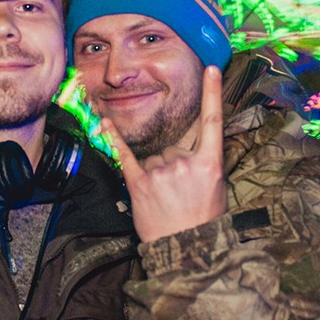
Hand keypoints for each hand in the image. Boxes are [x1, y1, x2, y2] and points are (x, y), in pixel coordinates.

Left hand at [105, 66, 226, 242]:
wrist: (187, 251)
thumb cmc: (203, 221)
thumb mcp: (216, 189)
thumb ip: (204, 163)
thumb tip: (192, 150)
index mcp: (209, 163)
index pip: (213, 121)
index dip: (213, 93)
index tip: (211, 69)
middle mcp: (184, 163)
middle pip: (173, 148)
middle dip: (174, 166)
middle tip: (180, 194)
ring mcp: (160, 173)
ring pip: (153, 159)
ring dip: (157, 175)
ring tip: (166, 200)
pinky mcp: (138, 184)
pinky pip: (123, 156)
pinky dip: (112, 138)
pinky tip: (102, 120)